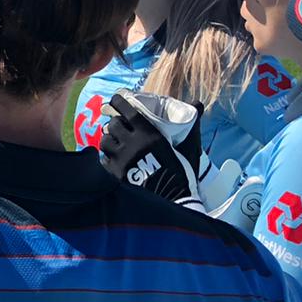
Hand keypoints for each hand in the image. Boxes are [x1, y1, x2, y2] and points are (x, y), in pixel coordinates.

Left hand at [97, 91, 205, 207]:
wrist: (175, 201)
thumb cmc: (183, 173)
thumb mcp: (187, 147)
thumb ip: (188, 126)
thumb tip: (199, 103)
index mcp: (149, 135)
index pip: (127, 110)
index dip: (119, 102)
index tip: (116, 99)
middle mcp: (132, 144)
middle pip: (113, 124)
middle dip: (115, 123)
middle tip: (119, 127)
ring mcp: (121, 159)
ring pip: (104, 141)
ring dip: (109, 140)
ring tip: (114, 144)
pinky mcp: (114, 174)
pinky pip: (102, 160)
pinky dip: (106, 158)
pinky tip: (112, 160)